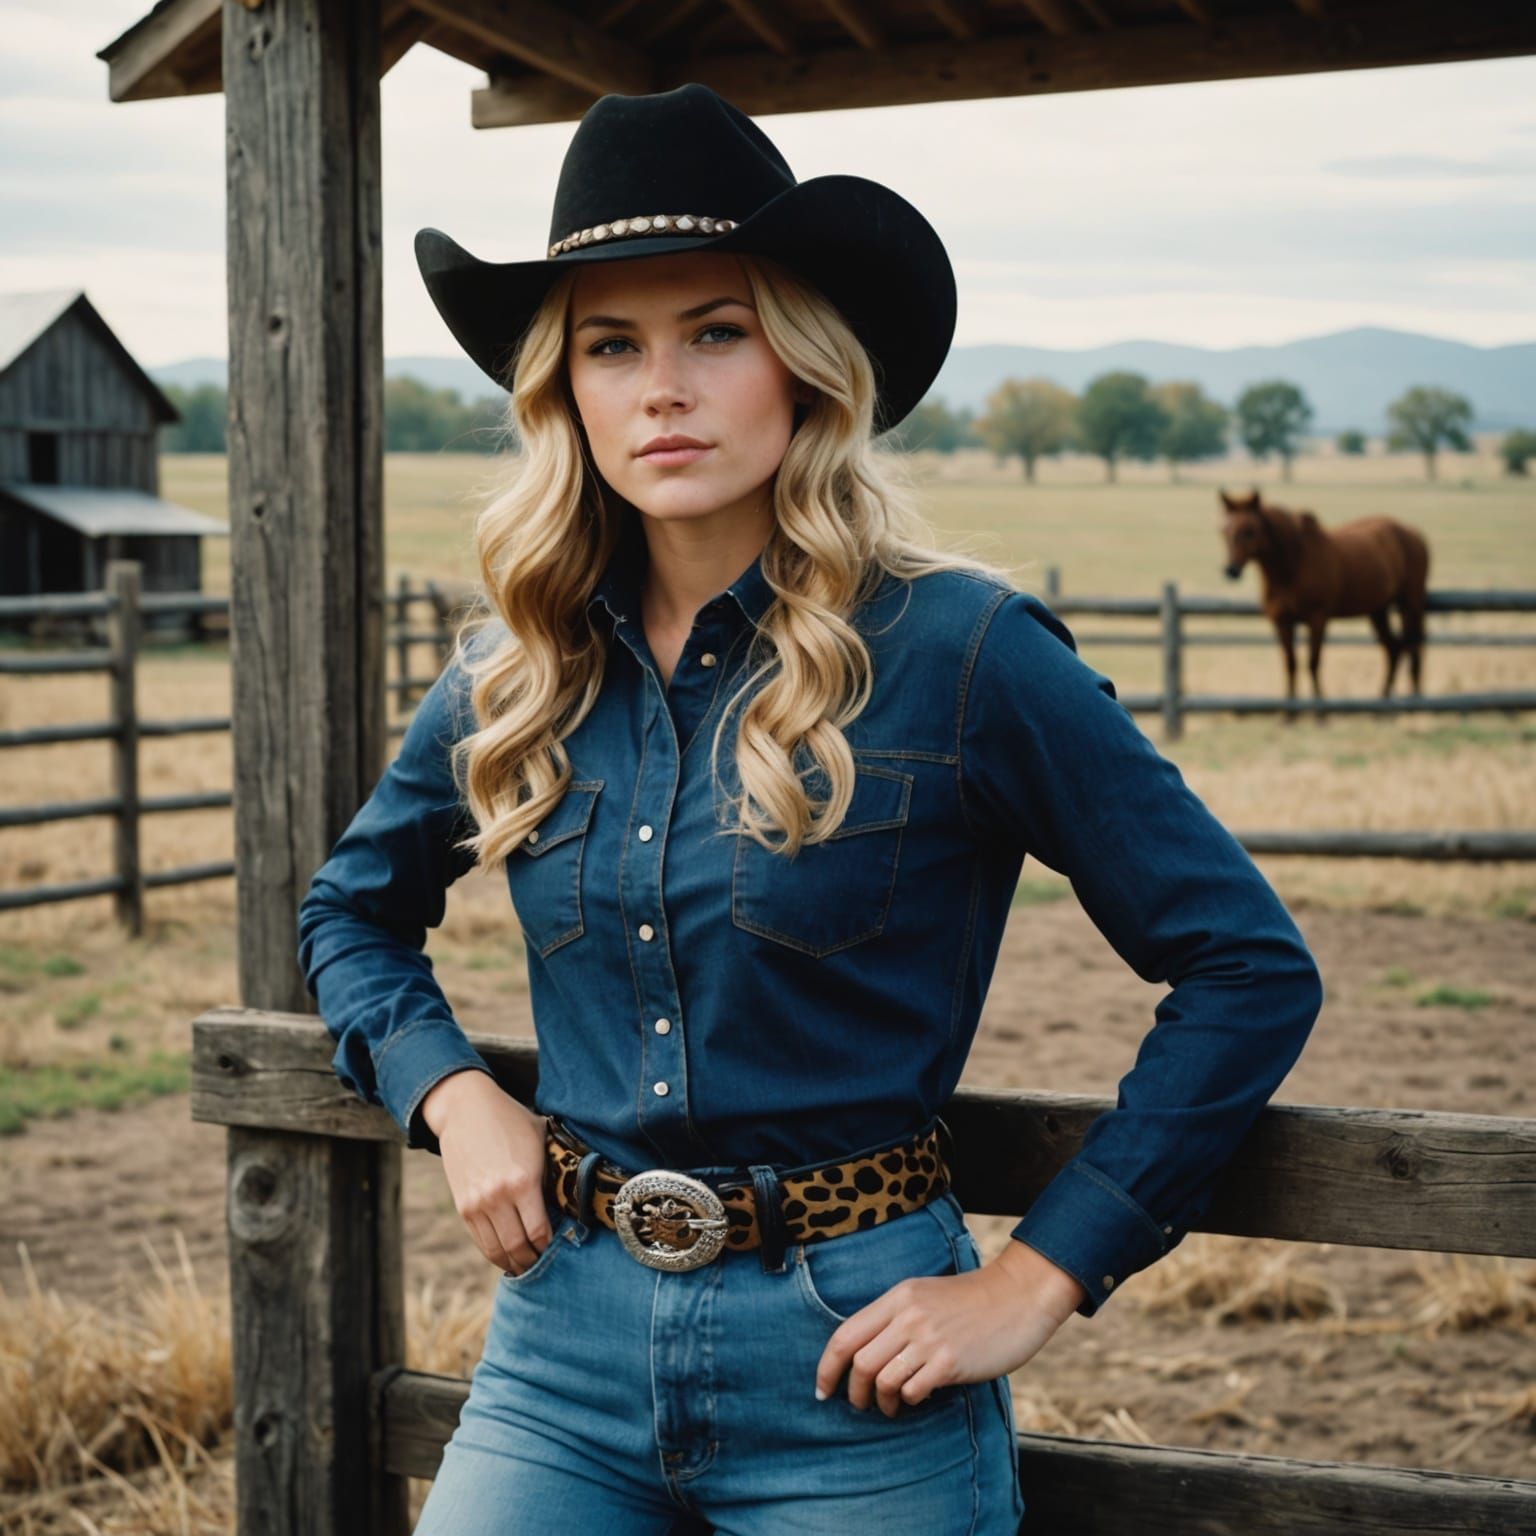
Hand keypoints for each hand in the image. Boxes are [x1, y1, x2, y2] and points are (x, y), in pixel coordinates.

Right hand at [420, 1070, 554, 1276]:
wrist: (466, 1109)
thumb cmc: (510, 1121)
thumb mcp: (540, 1139)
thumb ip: (552, 1168)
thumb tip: (571, 1194)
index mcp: (523, 1180)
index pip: (539, 1230)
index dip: (548, 1245)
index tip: (556, 1248)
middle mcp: (498, 1196)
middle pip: (518, 1245)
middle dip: (532, 1259)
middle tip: (542, 1262)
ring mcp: (477, 1203)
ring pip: (496, 1249)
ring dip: (512, 1262)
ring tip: (525, 1265)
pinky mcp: (463, 1205)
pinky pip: (479, 1240)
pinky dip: (493, 1252)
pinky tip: (505, 1255)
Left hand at [813, 1237, 1086, 1417]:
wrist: (1016, 1297)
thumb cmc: (969, 1300)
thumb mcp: (924, 1295)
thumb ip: (895, 1317)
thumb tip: (864, 1355)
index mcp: (897, 1297)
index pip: (845, 1335)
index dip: (826, 1367)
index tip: (822, 1389)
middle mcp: (907, 1316)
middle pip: (859, 1362)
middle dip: (853, 1391)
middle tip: (859, 1405)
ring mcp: (929, 1339)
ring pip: (883, 1380)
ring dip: (882, 1402)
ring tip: (891, 1407)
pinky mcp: (950, 1362)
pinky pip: (914, 1391)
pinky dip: (911, 1400)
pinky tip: (920, 1397)